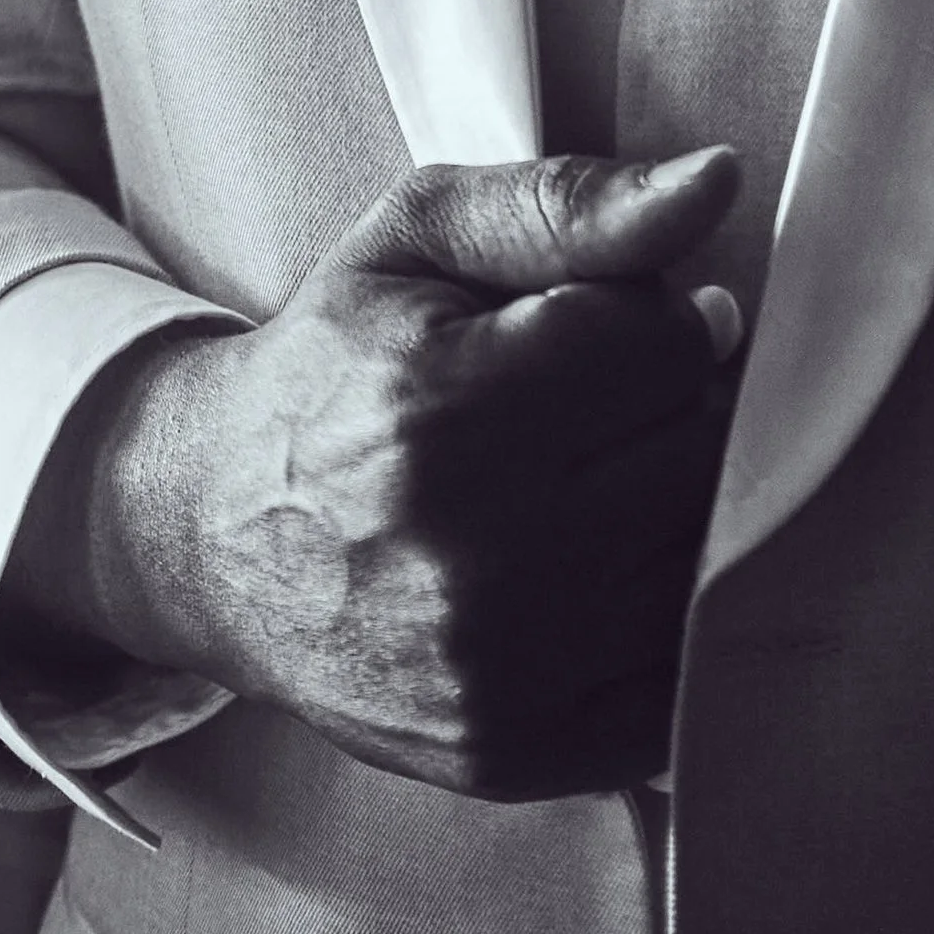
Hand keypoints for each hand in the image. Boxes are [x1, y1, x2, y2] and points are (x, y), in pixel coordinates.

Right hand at [0, 147, 741, 798]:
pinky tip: (601, 564)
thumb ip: (573, 203)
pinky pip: (671, 682)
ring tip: (599, 474)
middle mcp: (467, 555)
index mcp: (441, 407)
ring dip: (678, 509)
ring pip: (695, 566)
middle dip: (679, 410)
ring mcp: (489, 673)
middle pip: (695, 457)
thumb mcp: (422, 234)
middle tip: (610, 399)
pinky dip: (662, 616)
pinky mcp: (507, 753)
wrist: (215, 533)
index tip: (617, 324)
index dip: (664, 321)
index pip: (667, 349)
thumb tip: (718, 181)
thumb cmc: (335, 363)